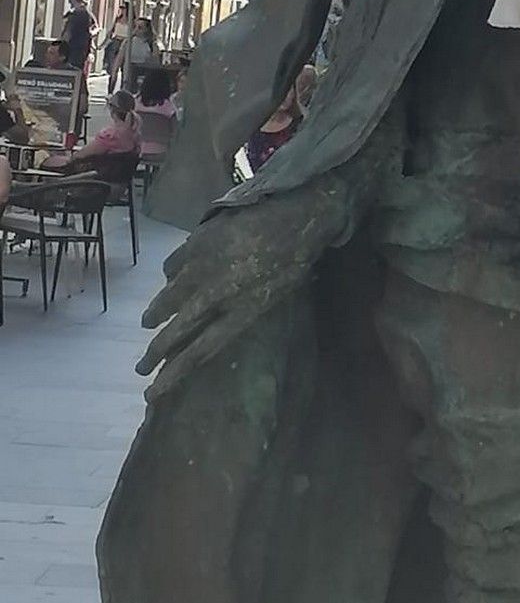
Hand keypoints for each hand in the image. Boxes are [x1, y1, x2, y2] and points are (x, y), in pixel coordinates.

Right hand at [138, 194, 327, 398]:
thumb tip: (216, 320)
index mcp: (243, 312)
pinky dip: (169, 277)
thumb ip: (244, 309)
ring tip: (148, 322)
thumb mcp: (276, 293)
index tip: (153, 390)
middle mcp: (217, 294)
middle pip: (177, 330)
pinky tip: (169, 280)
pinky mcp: (197, 242)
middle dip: (155, 352)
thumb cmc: (296, 256)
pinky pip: (172, 266)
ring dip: (157, 313)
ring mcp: (203, 267)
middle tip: (139, 367)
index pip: (200, 350)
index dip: (175, 372)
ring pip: (168, 298)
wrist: (297, 212)